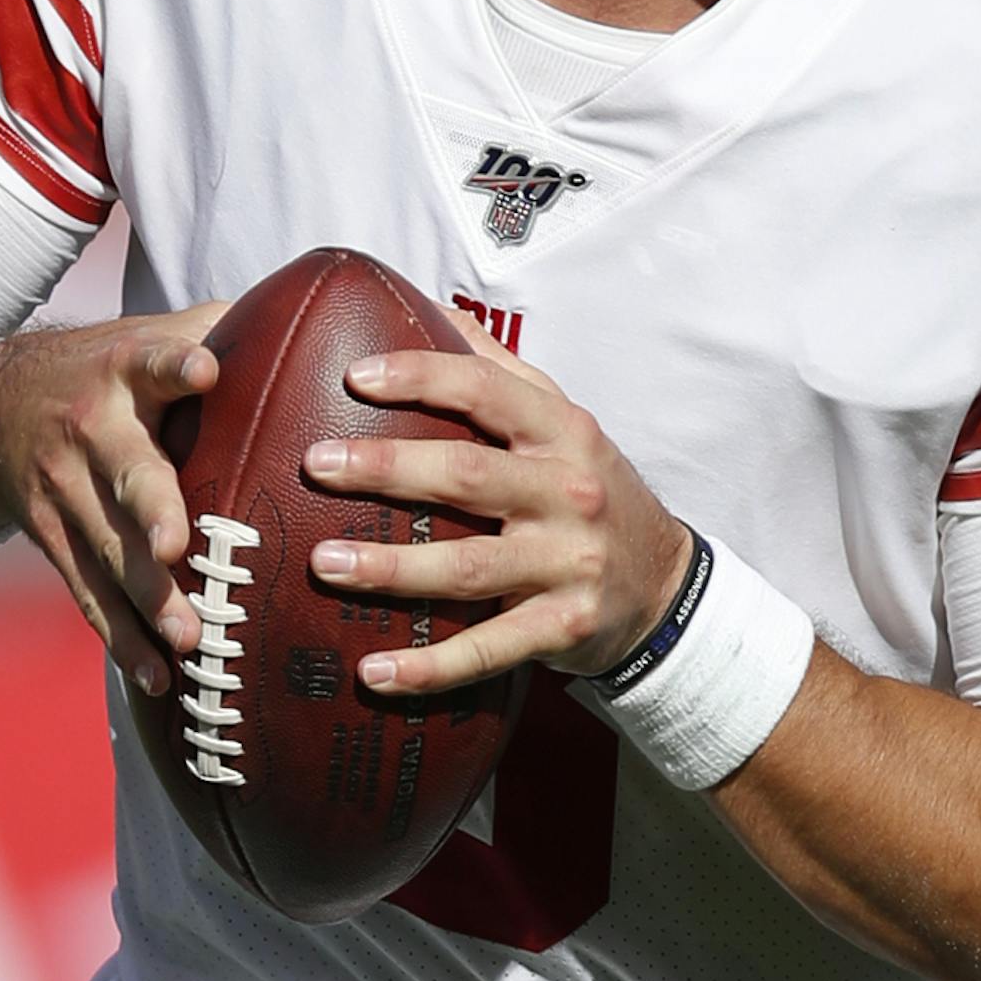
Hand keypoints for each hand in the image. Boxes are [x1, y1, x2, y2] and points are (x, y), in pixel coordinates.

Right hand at [0, 306, 226, 693]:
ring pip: (108, 549)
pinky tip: (158, 676)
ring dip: (147, 597)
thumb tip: (315, 318)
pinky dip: (121, 638)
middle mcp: (91, 431)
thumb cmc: (99, 369)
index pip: (151, 361)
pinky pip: (87, 593)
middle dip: (152, 511)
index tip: (204, 371)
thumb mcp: (142, 333)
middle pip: (128, 472)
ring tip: (187, 637)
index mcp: (123, 371)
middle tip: (177, 545)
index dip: (175, 365)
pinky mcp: (51, 539)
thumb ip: (216, 327)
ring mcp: (64, 491)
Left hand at [300, 314, 693, 692]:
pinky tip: (374, 672)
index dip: (420, 377)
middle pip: (467, 475)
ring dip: (391, 569)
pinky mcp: (561, 628)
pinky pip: (487, 650)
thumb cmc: (592, 491)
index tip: (355, 376)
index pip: (486, 390)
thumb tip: (432, 309)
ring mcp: (567, 564)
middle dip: (386, 469)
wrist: (664, 585)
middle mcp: (567, 493)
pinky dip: (430, 667)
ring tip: (324, 564)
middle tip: (316, 464)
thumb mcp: (564, 422)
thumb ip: (502, 372)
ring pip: (468, 569)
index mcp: (562, 431)